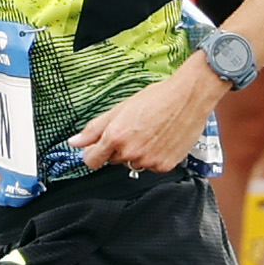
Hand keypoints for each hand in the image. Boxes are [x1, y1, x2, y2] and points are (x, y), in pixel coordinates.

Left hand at [63, 64, 220, 176]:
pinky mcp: (165, 166)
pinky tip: (162, 140)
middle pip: (114, 161)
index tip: (99, 148)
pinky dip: (155, 156)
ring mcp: (148, 161)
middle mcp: (131, 153)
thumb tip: (74, 142)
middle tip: (134, 129)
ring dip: (138, 153)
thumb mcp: (120, 108)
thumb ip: (95, 128)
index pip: (92, 161)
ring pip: (133, 164)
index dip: (94, 153)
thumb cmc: (157, 98)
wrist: (189, 98)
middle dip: (119, 148)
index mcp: (116, 137)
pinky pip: (152, 167)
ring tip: (150, 133)